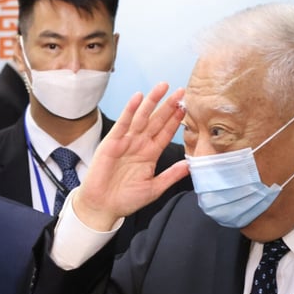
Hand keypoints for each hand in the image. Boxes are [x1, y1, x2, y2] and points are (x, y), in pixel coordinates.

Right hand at [73, 82, 188, 230]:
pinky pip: (123, 123)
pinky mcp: (112, 142)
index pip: (166, 133)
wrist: (103, 207)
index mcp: (150, 154)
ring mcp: (126, 142)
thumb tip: (190, 165)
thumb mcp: (155, 188)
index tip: (187, 107)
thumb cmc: (126, 199)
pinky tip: (139, 97)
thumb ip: (171, 175)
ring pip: (142, 117)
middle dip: (168, 106)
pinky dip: (130, 110)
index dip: (176, 120)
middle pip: (157, 121)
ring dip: (152, 101)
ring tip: (163, 87)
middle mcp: (139, 144)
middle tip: (181, 91)